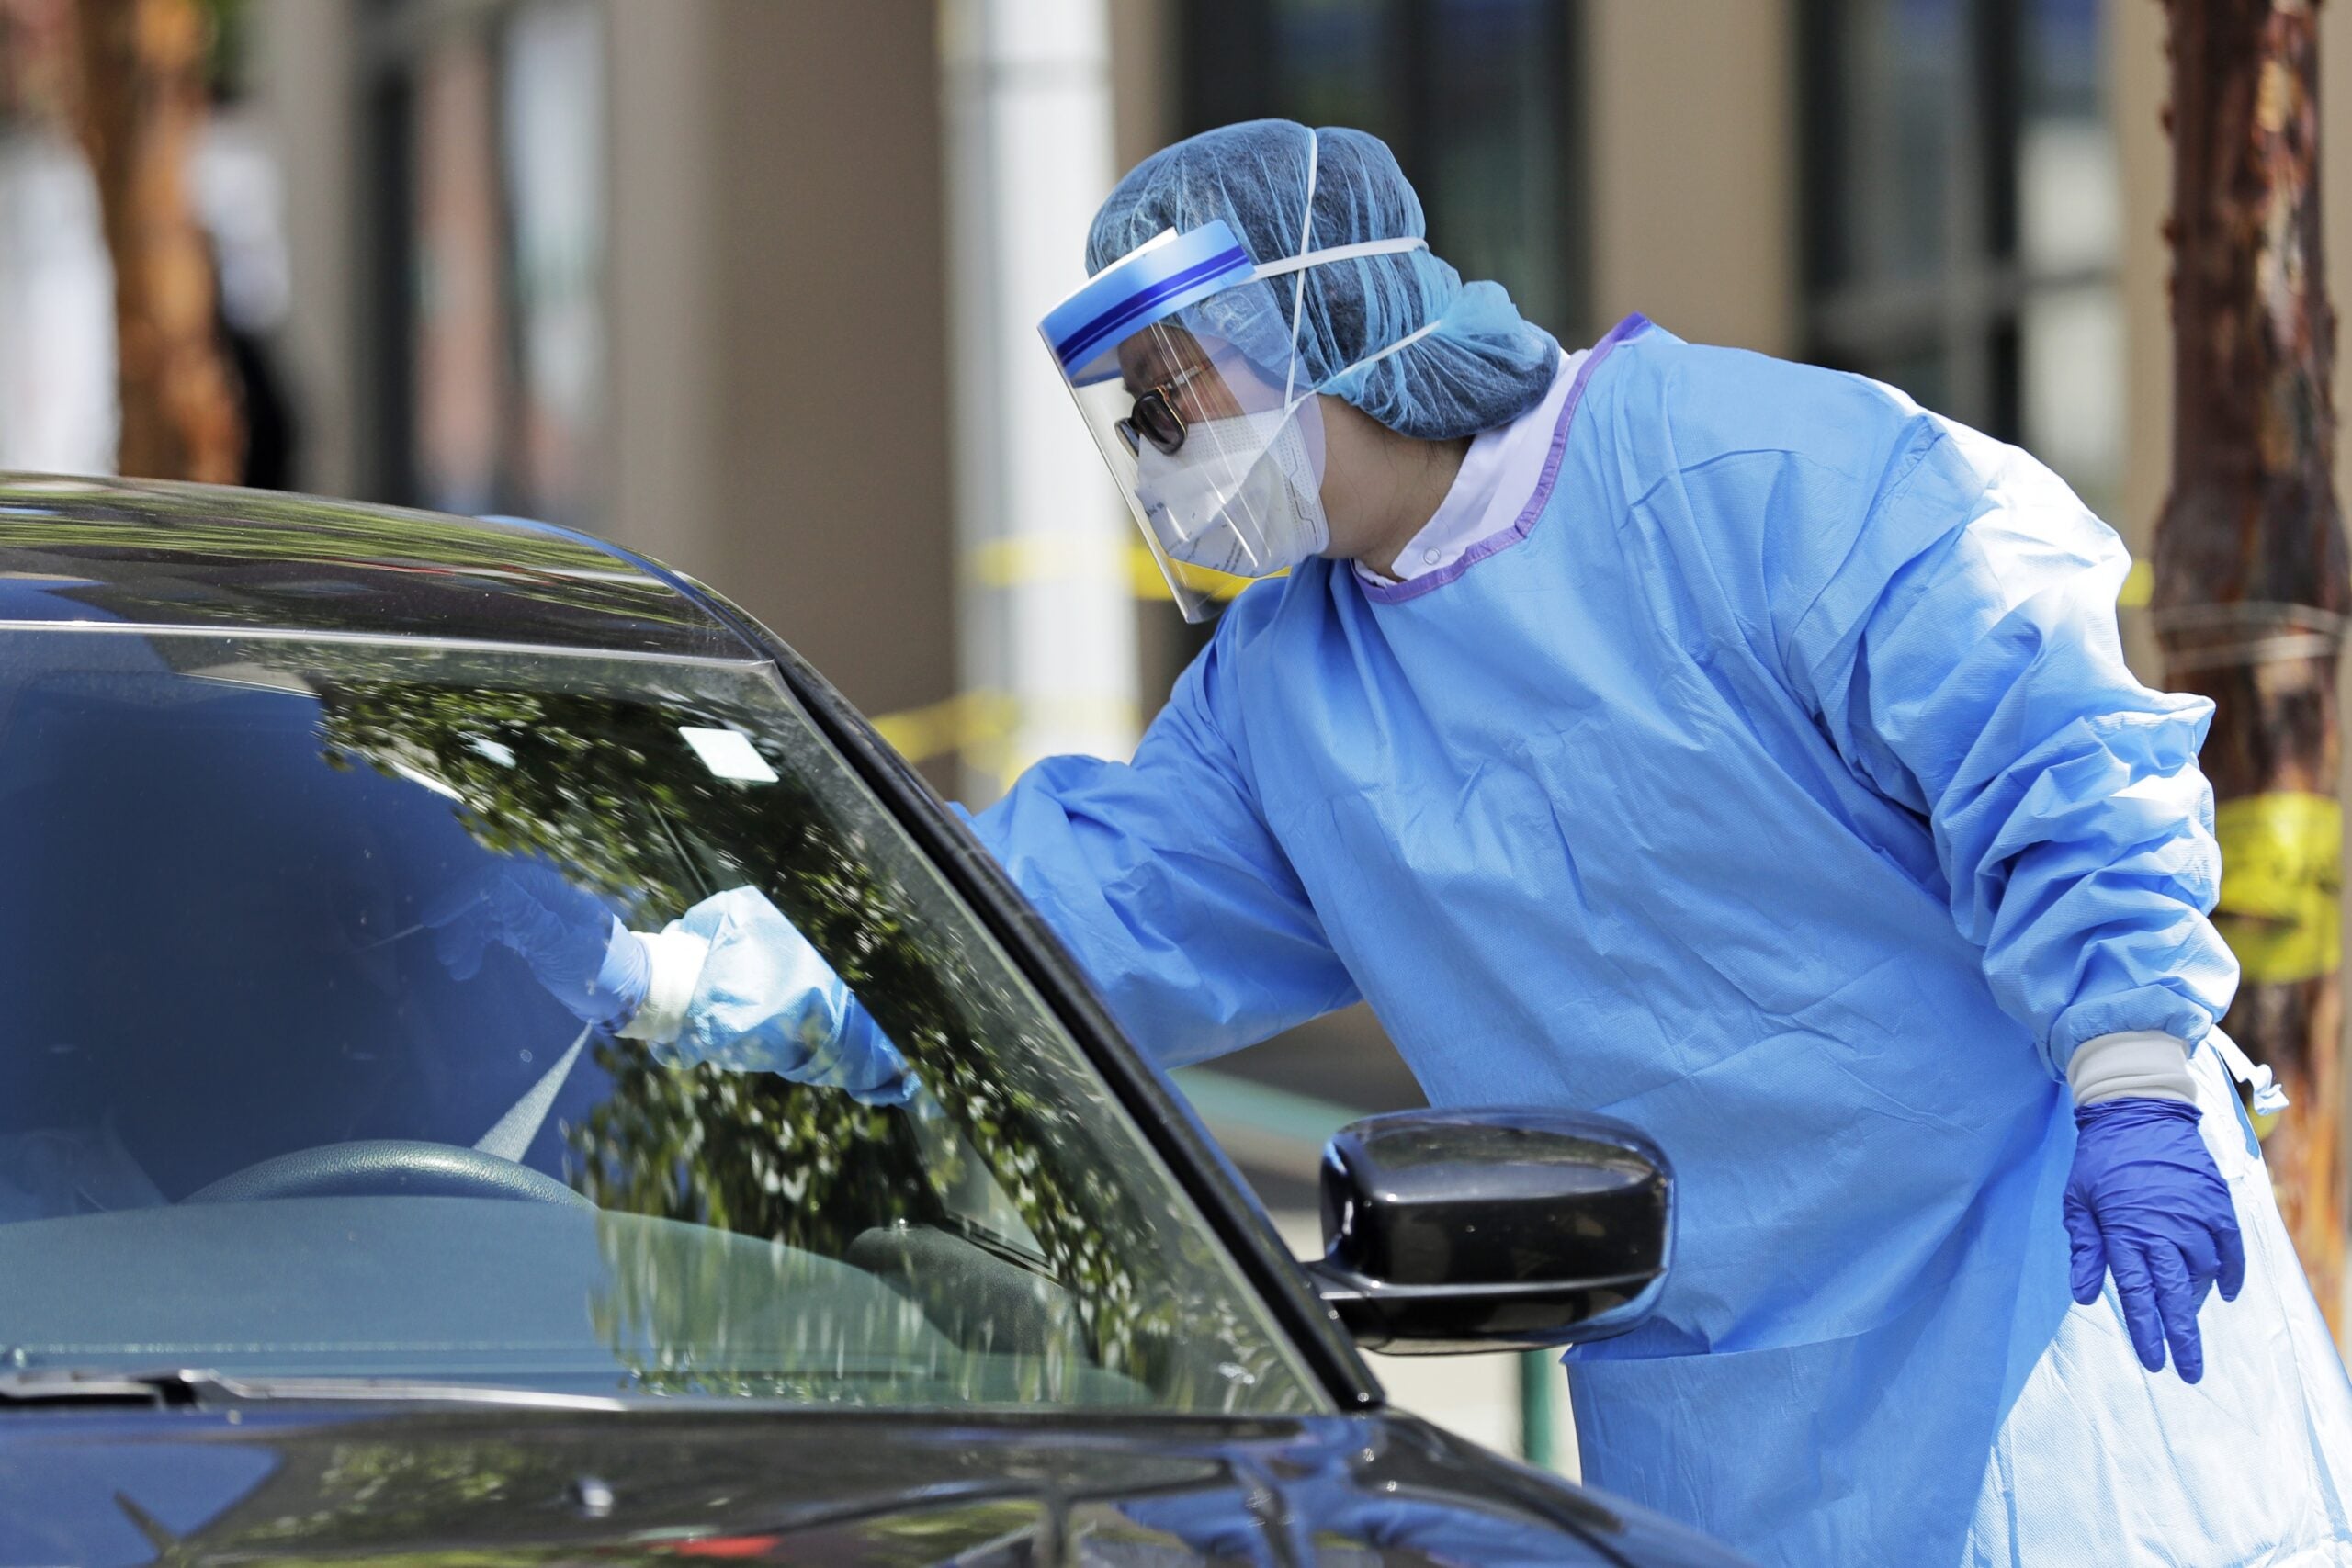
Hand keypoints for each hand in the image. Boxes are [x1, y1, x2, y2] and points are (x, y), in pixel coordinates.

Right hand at [423, 862, 648, 1026]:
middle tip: (445, 954)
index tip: (435, 920)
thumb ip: (530, 919)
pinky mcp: (533, 935)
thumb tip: (495, 885)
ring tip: (457, 968)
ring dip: (468, 937)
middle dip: (462, 920)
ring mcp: (538, 915)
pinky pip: (497, 930)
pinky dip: (479, 946)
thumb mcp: (565, 949)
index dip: (465, 895)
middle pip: (490, 895)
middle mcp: (544, 898)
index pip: (501, 880)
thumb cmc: (603, 972)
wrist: (627, 995)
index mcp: (555, 893)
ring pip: (490, 914)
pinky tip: (466, 967)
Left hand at [2065, 1097, 2245, 1381]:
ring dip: (2195, 1300)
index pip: (2139, 1296)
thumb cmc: (2099, 1159)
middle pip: (2176, 1297)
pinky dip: (2231, 1273)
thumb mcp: (2077, 1202)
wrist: (2137, 1111)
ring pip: (2202, 1274)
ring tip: (2185, 1317)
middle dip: (2181, 1338)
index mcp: (2126, 1232)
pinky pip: (2231, 1249)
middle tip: (2188, 1371)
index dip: (2147, 1333)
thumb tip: (2086, 1295)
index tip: (2155, 1362)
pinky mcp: (2216, 1204)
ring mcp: (2195, 1217)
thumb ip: (2086, 1250)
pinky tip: (2225, 1291)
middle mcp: (2164, 1230)